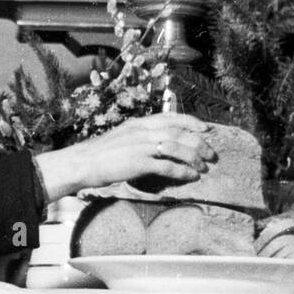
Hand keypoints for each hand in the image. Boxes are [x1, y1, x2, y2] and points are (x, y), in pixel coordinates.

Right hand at [34, 114, 216, 201]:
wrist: (83, 163)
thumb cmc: (101, 153)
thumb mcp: (123, 136)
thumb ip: (140, 136)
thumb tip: (159, 142)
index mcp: (139, 123)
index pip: (171, 117)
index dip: (192, 122)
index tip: (206, 129)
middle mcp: (142, 131)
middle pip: (179, 133)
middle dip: (199, 143)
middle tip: (210, 154)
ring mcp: (141, 146)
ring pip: (177, 148)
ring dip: (194, 158)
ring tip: (203, 167)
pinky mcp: (139, 163)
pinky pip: (168, 166)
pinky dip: (183, 171)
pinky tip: (190, 177)